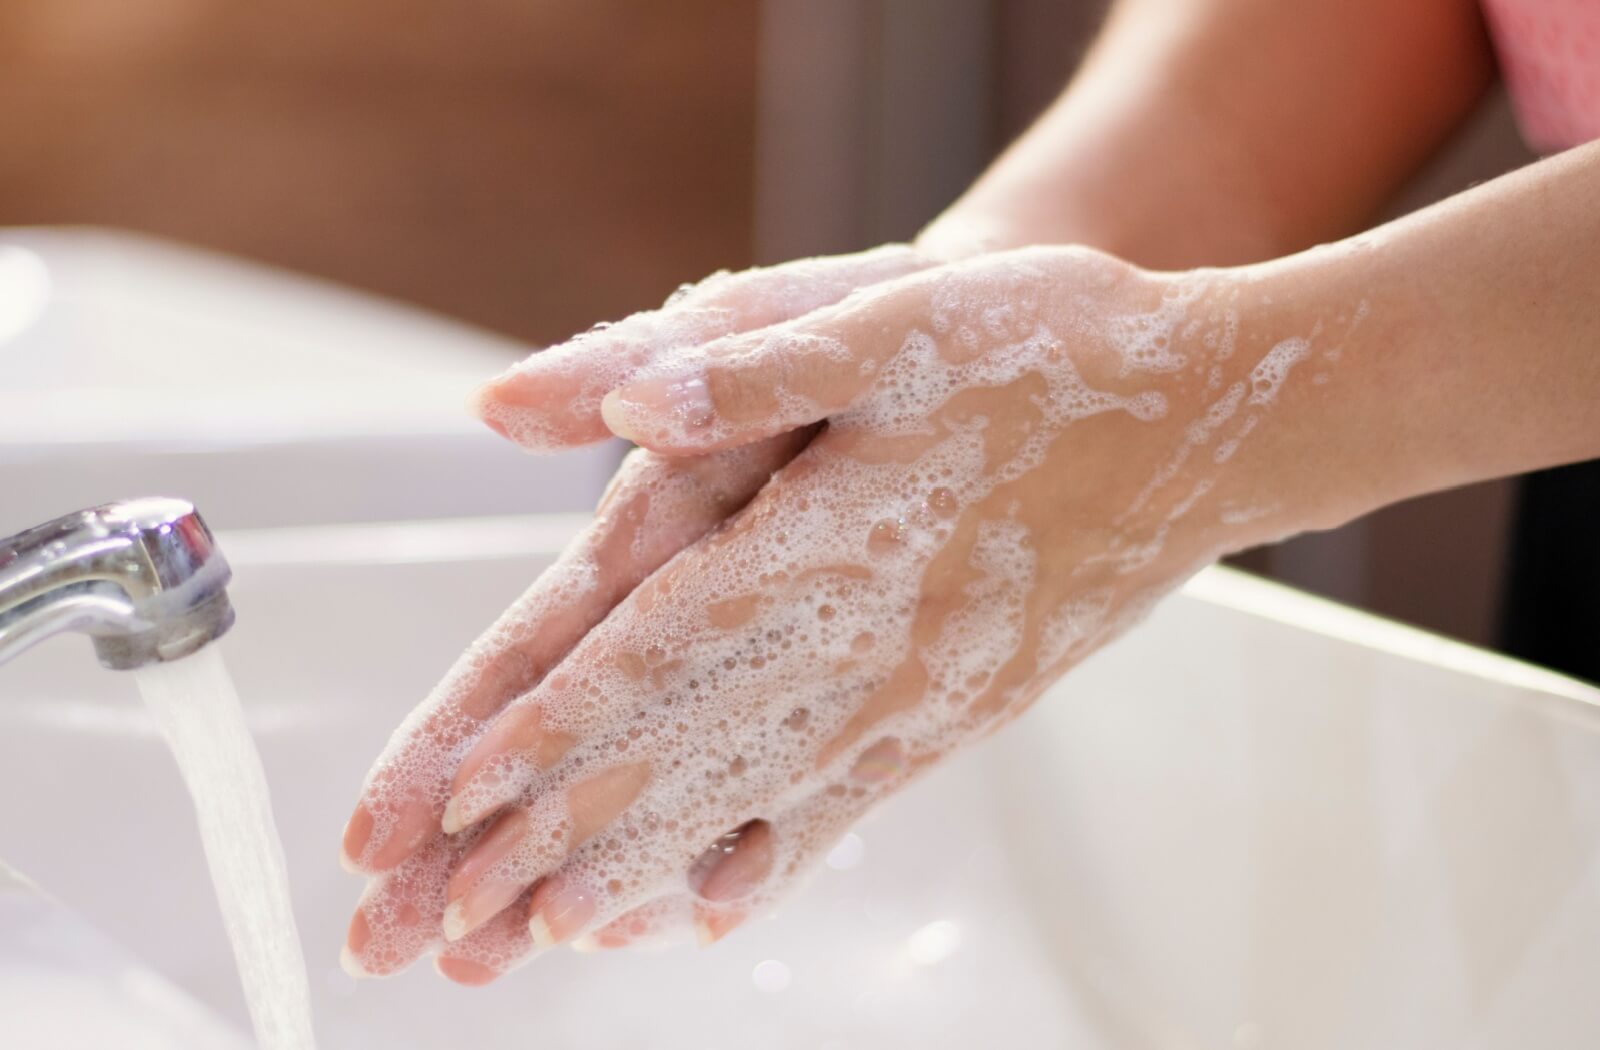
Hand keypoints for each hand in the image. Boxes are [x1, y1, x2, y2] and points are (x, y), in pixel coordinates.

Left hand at [344, 244, 1355, 983]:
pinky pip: (841, 811)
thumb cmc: (1049, 353)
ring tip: (552, 927)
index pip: (651, 659)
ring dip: (638, 867)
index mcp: (824, 541)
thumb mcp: (898, 316)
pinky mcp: (959, 713)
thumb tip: (617, 407)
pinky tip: (713, 905)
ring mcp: (915, 695)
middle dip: (557, 836)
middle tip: (463, 912)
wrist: (1207, 422)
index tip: (459, 801)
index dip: (548, 734)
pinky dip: (761, 864)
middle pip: (679, 756)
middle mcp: (862, 643)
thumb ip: (751, 371)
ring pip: (749, 802)